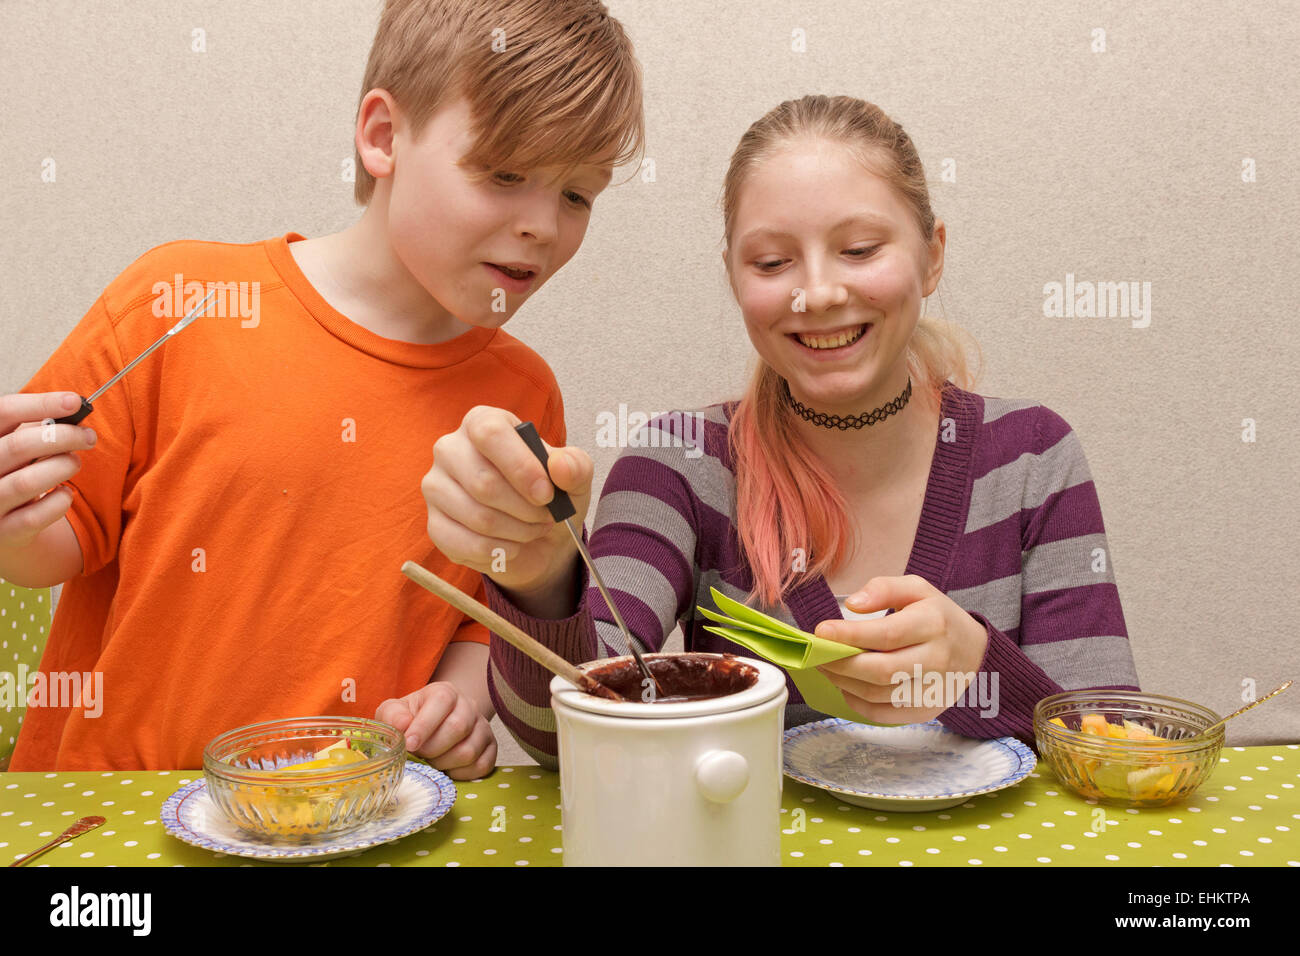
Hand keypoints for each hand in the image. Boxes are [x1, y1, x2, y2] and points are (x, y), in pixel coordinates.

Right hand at [0, 392, 96, 550]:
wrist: (3, 524)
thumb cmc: (15, 472)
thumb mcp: (19, 447)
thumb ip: (38, 429)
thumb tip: (73, 411)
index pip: (4, 412)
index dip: (41, 404)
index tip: (75, 401)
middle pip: (19, 445)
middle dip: (63, 436)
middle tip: (88, 437)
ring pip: (27, 481)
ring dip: (62, 467)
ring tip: (74, 462)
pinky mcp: (3, 533)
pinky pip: (35, 517)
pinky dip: (59, 501)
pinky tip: (65, 493)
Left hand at [375, 681, 496, 780]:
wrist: (435, 725)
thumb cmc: (412, 718)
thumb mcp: (395, 712)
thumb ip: (392, 716)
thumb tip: (403, 725)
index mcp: (445, 692)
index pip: (441, 702)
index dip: (424, 725)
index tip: (409, 745)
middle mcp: (469, 706)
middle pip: (458, 728)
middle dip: (433, 748)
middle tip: (420, 754)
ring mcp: (483, 727)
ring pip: (469, 751)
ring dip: (445, 763)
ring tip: (432, 760)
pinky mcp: (491, 747)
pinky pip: (481, 766)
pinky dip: (461, 774)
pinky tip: (448, 768)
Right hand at [422, 405, 593, 596]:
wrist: (539, 539)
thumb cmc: (550, 496)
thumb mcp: (574, 478)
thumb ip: (575, 466)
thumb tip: (560, 466)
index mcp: (482, 423)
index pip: (490, 433)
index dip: (520, 466)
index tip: (546, 494)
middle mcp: (450, 449)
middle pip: (483, 481)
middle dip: (525, 508)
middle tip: (547, 516)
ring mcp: (436, 487)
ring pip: (478, 516)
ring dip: (518, 532)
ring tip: (534, 529)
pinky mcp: (435, 524)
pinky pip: (465, 543)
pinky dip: (499, 551)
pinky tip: (513, 547)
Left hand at [813, 574, 989, 723]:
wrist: (975, 652)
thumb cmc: (938, 617)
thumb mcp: (916, 589)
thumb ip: (883, 589)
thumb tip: (852, 604)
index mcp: (933, 624)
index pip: (886, 635)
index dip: (850, 635)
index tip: (821, 631)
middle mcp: (936, 660)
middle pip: (880, 670)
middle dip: (841, 663)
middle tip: (818, 654)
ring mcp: (932, 691)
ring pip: (877, 695)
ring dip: (844, 683)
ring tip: (827, 667)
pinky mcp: (925, 711)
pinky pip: (883, 715)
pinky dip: (856, 703)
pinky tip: (846, 686)